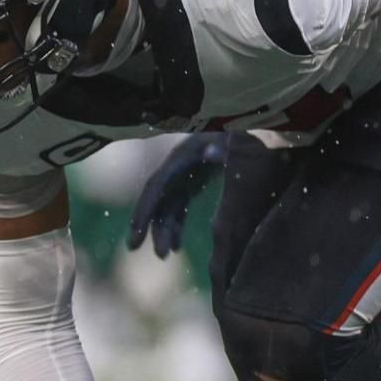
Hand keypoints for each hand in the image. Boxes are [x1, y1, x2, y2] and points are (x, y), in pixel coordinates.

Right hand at [126, 133, 227, 257]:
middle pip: (157, 200)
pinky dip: (176, 226)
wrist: (245, 126)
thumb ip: (222, 147)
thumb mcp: (231, 139)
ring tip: (165, 254)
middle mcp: (176, 169)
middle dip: (150, 226)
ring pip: (166, 207)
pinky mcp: (191, 183)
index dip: (144, 209)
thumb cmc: (239, 132)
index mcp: (181, 157)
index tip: (135, 233)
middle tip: (146, 251)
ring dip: (163, 230)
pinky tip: (176, 246)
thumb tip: (210, 152)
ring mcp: (182, 177)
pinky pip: (178, 208)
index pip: (155, 186)